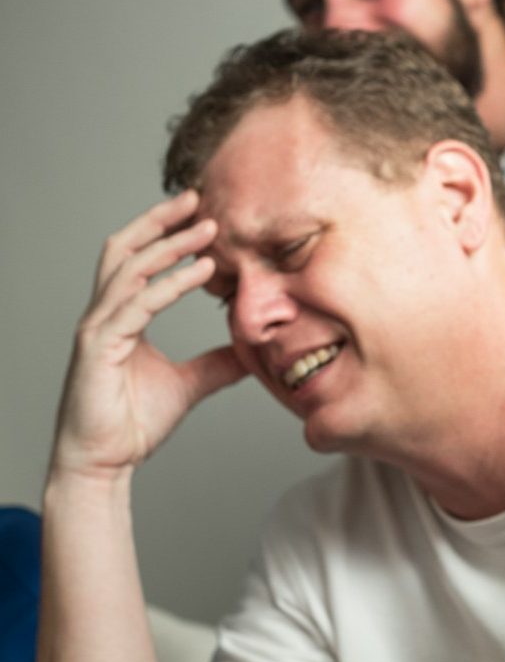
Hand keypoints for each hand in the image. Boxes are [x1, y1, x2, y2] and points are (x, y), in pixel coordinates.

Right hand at [50, 190, 246, 480]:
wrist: (104, 462)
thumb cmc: (133, 423)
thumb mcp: (190, 384)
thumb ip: (217, 363)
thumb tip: (249, 351)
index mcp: (121, 316)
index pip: (139, 260)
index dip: (165, 233)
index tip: (202, 215)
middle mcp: (105, 314)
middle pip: (127, 248)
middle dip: (161, 220)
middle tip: (200, 198)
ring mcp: (98, 327)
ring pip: (131, 268)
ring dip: (171, 245)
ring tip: (209, 230)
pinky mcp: (98, 346)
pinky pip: (138, 304)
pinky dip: (171, 284)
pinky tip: (202, 272)